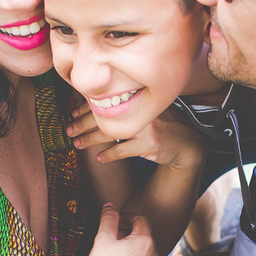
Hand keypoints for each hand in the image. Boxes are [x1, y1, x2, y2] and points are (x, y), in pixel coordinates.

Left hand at [70, 105, 205, 172]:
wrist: (187, 143)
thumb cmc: (163, 125)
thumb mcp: (148, 109)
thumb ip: (128, 105)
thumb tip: (95, 105)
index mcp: (138, 97)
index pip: (106, 98)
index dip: (87, 106)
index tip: (73, 113)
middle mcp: (141, 109)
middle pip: (104, 114)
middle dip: (82, 123)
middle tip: (68, 130)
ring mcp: (146, 127)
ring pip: (109, 132)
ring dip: (90, 139)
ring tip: (77, 144)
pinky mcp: (150, 144)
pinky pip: (122, 150)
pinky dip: (109, 155)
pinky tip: (100, 158)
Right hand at [79, 203, 158, 255]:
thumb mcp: (103, 238)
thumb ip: (109, 218)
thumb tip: (111, 205)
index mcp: (146, 242)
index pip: (141, 220)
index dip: (127, 216)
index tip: (115, 219)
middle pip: (143, 238)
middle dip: (128, 234)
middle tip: (112, 237)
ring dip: (131, 251)